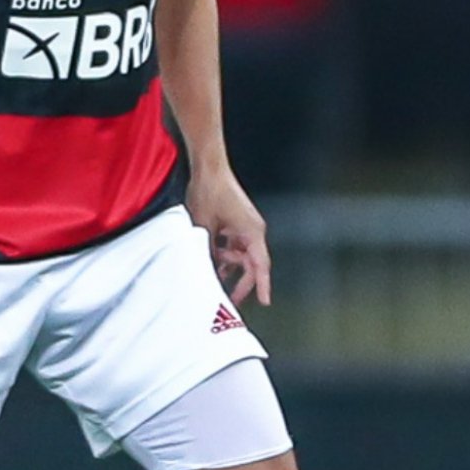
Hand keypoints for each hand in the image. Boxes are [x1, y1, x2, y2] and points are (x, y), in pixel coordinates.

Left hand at [186, 164, 270, 304]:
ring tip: (213, 277)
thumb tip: (205, 272)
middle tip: (232, 300)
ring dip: (228, 266)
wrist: (208, 168)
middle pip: (251, 264)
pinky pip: (233, 245)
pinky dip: (224, 254)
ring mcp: (245, 226)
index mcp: (252, 232)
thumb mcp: (204, 227)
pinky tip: (210, 259)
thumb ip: (207, 252)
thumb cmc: (210, 192)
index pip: (261, 266)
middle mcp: (252, 230)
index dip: (263, 285)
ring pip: (240, 255)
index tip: (265, 302)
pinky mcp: (236, 222)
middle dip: (241, 283)